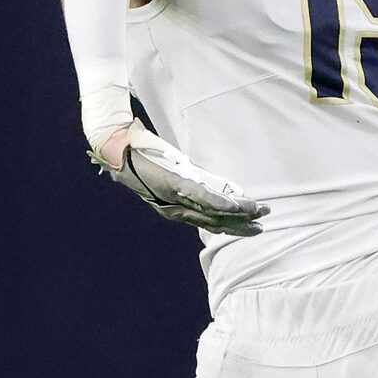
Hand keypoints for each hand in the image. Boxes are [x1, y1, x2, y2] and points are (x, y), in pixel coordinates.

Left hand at [94, 127, 266, 236]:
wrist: (116, 150)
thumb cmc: (137, 159)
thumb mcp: (162, 173)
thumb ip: (181, 180)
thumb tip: (200, 177)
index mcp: (173, 208)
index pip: (206, 222)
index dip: (229, 226)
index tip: (249, 226)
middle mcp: (175, 210)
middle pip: (214, 223)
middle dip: (240, 226)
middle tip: (262, 227)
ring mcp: (174, 199)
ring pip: (213, 214)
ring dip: (239, 214)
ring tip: (260, 212)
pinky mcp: (174, 186)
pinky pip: (202, 198)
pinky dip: (222, 202)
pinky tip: (238, 204)